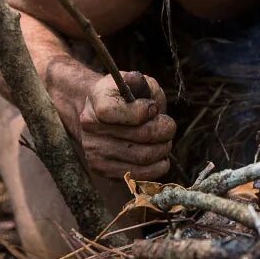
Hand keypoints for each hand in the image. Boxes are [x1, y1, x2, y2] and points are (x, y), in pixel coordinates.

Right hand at [53, 66, 175, 180]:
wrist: (101, 116)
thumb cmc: (125, 98)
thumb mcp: (134, 83)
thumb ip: (143, 85)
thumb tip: (149, 102)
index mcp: (97, 100)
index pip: (114, 111)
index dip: (142, 110)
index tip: (153, 108)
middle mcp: (90, 126)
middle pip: (140, 135)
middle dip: (164, 130)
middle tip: (168, 126)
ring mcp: (95, 151)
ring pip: (144, 157)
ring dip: (163, 149)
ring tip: (164, 140)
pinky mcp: (103, 170)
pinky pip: (140, 175)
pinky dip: (158, 166)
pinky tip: (160, 156)